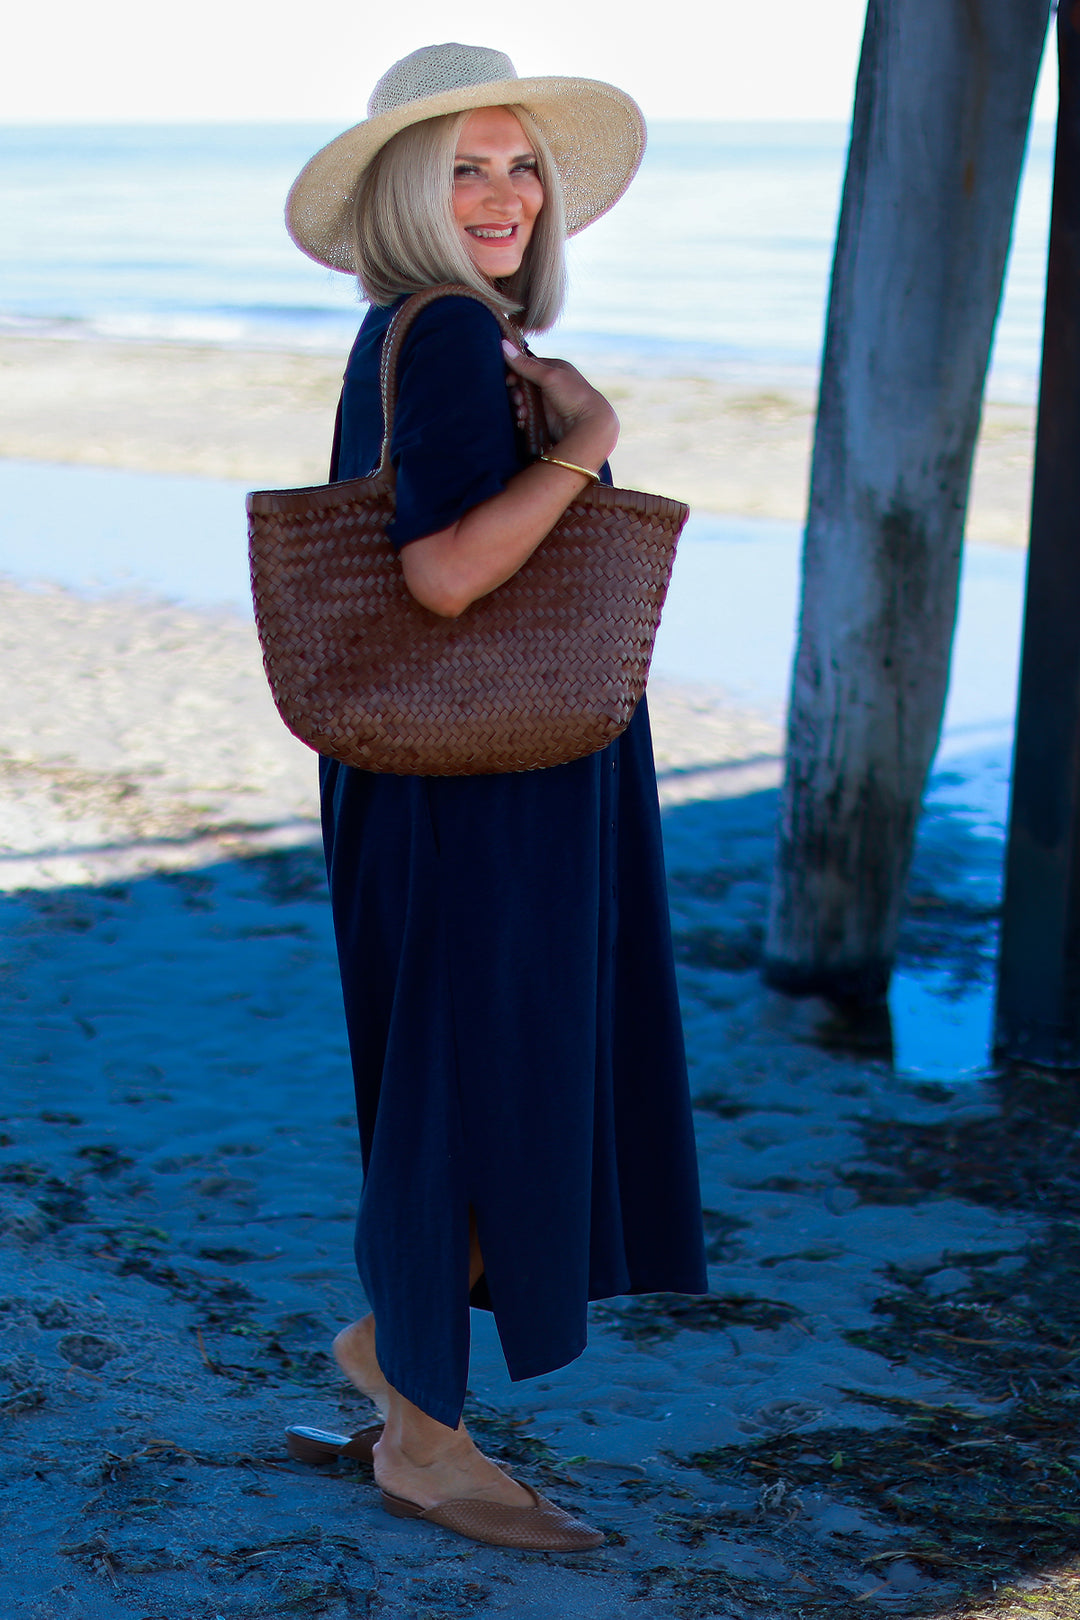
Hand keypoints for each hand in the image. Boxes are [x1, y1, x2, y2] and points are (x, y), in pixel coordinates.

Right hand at [501, 341, 618, 468]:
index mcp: (554, 368)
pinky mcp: (546, 418)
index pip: (528, 365)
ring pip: (523, 401)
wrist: (588, 425)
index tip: (508, 381)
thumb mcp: (549, 376)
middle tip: (518, 400)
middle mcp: (550, 384)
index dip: (515, 372)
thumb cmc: (573, 395)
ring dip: (518, 406)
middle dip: (516, 392)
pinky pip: (528, 415)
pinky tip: (523, 421)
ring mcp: (548, 402)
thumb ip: (525, 364)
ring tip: (521, 413)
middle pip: (523, 384)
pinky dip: (523, 417)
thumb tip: (503, 344)